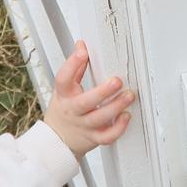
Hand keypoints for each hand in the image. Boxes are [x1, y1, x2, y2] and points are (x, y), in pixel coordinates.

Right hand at [42, 41, 135, 157]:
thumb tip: (82, 46)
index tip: (83, 52)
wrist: (57, 140)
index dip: (72, 64)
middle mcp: (73, 111)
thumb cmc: (64, 111)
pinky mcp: (93, 138)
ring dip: (115, 107)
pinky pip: (106, 137)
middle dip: (102, 92)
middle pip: (85, 102)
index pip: (63, 79)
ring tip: (128, 95)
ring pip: (99, 118)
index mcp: (65, 95)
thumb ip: (75, 68)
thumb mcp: (64, 89)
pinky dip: (118, 128)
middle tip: (117, 81)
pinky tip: (126, 116)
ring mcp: (83, 125)